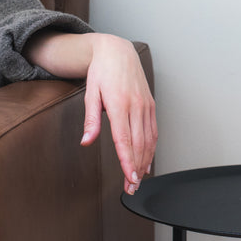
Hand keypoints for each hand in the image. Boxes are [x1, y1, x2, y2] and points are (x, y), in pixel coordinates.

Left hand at [79, 34, 157, 193]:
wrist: (118, 52)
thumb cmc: (101, 72)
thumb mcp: (90, 93)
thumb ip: (91, 119)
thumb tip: (86, 141)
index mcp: (119, 105)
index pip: (124, 140)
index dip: (127, 162)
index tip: (129, 179)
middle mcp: (136, 106)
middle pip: (139, 144)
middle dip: (136, 168)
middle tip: (132, 188)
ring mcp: (146, 106)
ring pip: (149, 139)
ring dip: (145, 161)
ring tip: (139, 179)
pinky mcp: (151, 105)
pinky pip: (153, 130)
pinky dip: (152, 148)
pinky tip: (148, 160)